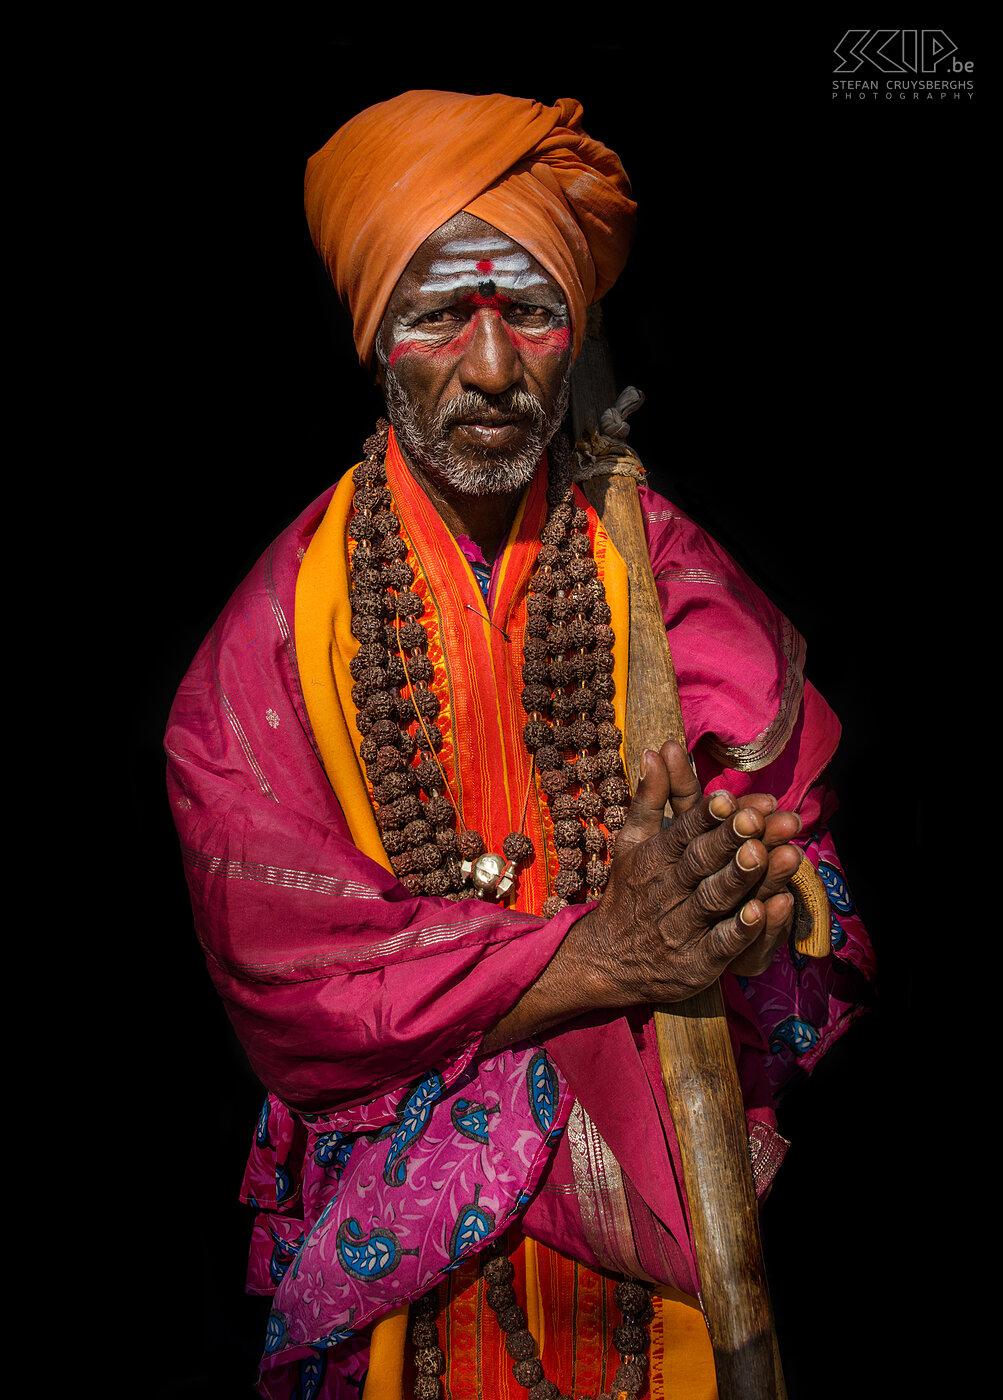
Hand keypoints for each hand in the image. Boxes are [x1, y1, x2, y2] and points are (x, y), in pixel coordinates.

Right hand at [575, 740, 800, 1004]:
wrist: (608, 960)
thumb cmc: (630, 892)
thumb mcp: (632, 841)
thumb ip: (650, 797)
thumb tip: (655, 750)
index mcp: (654, 857)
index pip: (682, 831)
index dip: (706, 816)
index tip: (729, 798)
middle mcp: (667, 889)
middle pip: (700, 861)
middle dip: (729, 839)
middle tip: (759, 819)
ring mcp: (681, 927)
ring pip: (713, 898)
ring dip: (740, 877)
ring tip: (767, 854)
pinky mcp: (697, 962)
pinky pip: (721, 944)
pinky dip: (740, 929)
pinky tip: (763, 910)